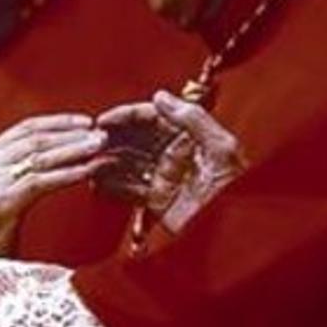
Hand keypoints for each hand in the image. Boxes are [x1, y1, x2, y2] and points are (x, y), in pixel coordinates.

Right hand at [0, 114, 107, 255]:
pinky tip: (88, 172)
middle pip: (36, 138)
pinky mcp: (0, 202)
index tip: (87, 122)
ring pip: (40, 157)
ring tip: (100, 147)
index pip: (27, 127)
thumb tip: (57, 157)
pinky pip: (40, 182)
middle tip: (102, 134)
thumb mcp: (1, 191)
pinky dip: (67, 174)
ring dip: (74, 150)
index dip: (59, 122)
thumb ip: (19, 171)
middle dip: (72, 134)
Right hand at [97, 91, 244, 231]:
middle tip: (90, 140)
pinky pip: (128, 188)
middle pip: (134, 138)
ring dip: (107, 160)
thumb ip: (193, 119)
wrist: (237, 230)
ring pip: (127, 162)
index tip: (104, 120)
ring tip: (88, 160)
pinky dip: (111, 184)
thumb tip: (161, 96)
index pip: (151, 118)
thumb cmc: (238, 189)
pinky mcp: (156, 200)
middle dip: (111, 137)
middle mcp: (173, 153)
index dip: (126, 116)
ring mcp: (163, 176)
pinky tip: (96, 181)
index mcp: (189, 136)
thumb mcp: (222, 148)